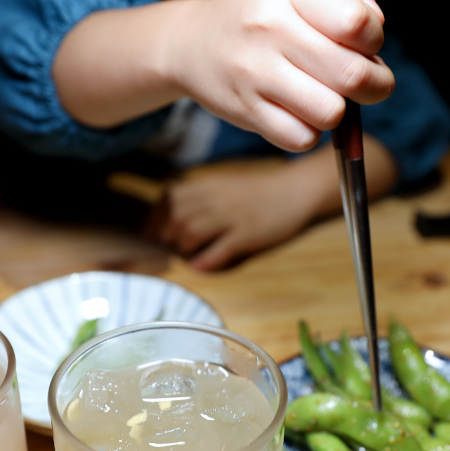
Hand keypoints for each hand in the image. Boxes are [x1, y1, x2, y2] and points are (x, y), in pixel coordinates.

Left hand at [146, 159, 317, 270]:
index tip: (154, 233)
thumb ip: (198, 198)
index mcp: (207, 185)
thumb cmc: (257, 193)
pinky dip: (205, 261)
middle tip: (172, 247)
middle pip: (175, 219)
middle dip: (168, 237)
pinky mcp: (247, 235)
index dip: (156, 219)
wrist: (296, 191)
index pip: (167, 199)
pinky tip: (201, 265)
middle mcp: (215, 199)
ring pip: (191, 234)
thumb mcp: (223, 186)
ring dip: (184, 249)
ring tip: (189, 255)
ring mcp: (231, 217)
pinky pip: (218, 251)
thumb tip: (170, 219)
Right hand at [163, 0, 394, 151]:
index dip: (374, 39)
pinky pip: (303, 138)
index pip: (356, 22)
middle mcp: (269, 27)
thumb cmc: (263, 14)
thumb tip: (377, 24)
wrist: (194, 44)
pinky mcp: (246, 111)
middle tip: (367, 82)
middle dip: (375, 84)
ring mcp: (254, 72)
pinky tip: (299, 111)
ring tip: (327, 95)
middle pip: (353, 75)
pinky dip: (309, 130)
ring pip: (331, 112)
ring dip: (339, 110)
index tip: (365, 43)